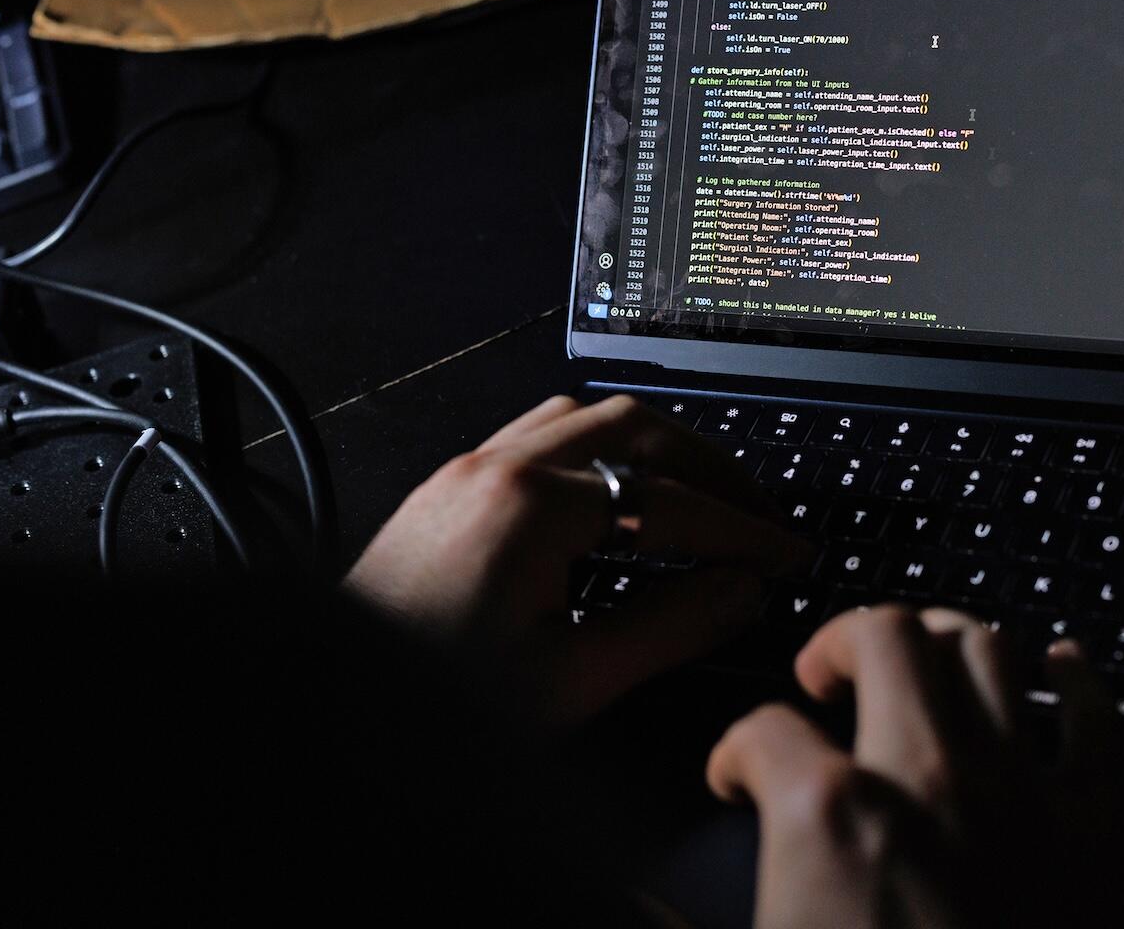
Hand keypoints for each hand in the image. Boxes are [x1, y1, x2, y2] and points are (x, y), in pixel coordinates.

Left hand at [342, 394, 812, 724]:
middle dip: (710, 467)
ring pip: (586, 416)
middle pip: (636, 428)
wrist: (336, 707)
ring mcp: (468, 469)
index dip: (742, 530)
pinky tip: (618, 492)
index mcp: (532, 507)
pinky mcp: (449, 487)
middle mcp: (498, 468)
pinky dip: (600, 450)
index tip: (787, 552)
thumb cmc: (435, 700)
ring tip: (702, 494)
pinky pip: (541, 434)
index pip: (671, 502)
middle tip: (759, 512)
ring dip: (655, 447)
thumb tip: (741, 590)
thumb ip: (670, 626)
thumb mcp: (572, 678)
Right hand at [707, 606, 1123, 928]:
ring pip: (987, 647)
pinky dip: (1074, 677)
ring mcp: (1023, 793)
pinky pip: (1094, 716)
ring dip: (943, 637)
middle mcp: (928, 776)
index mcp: (829, 818)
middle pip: (882, 634)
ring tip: (920, 655)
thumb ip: (687, 913)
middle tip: (822, 674)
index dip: (733, 750)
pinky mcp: (1100, 831)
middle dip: (840, 641)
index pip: (758, 732)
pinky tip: (1059, 665)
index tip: (736, 773)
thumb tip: (647, 900)